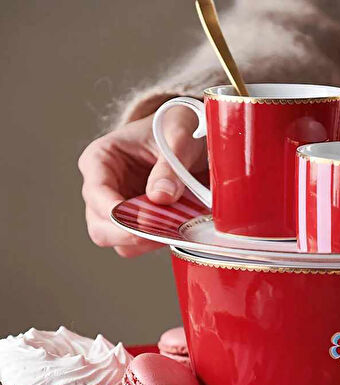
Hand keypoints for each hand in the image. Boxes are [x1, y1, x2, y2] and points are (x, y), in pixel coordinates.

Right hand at [78, 107, 206, 256]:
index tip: (142, 220)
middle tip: (160, 231)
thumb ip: (170, 165)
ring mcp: (117, 210)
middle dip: (128, 235)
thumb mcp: (177, 135)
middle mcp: (102, 189)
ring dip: (147, 242)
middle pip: (100, 229)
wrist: (187, 137)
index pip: (96, 193)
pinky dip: (158, 243)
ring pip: (120, 243)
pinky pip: (140, 246)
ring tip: (175, 227)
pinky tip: (177, 230)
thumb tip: (160, 197)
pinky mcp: (136, 225)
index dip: (115, 212)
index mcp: (100, 160)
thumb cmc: (173, 127)